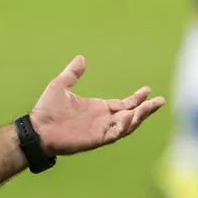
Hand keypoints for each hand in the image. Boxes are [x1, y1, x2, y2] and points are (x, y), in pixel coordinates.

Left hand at [28, 56, 164, 156]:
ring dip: (140, 116)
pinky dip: (126, 125)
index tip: (148, 89)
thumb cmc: (47, 110)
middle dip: (145, 108)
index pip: (123, 104)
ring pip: (127, 124)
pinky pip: (116, 133)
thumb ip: (72, 73)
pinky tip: (133, 116)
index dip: (136, 98)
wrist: (37, 128)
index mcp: (97, 108)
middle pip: (130, 114)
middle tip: (160, 100)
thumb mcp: (60, 86)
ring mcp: (101, 130)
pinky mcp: (97, 139)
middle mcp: (102, 120)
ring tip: (151, 106)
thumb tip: (81, 58)